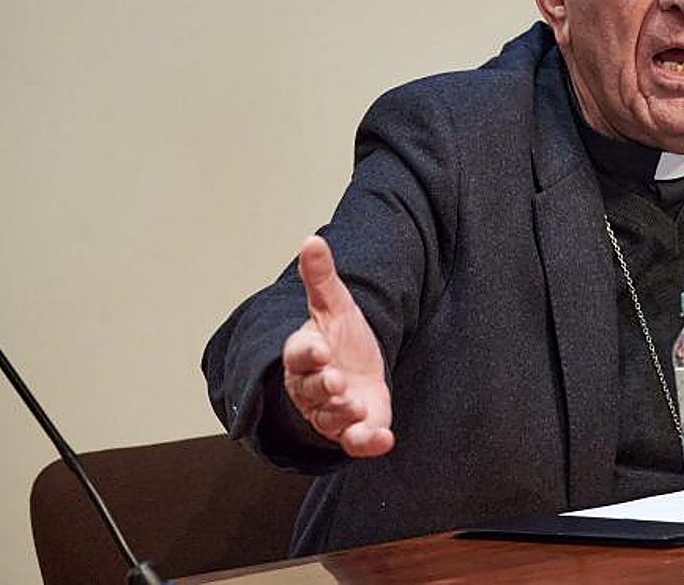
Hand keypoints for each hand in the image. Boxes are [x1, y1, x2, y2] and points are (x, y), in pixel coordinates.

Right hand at [282, 235, 394, 457]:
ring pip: (331, 418)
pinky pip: (356, 442)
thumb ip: (321, 277)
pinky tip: (384, 440)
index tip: (319, 349)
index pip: (298, 355)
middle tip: (337, 382)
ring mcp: (333, 411)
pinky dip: (368, 443)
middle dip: (324, 388)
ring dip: (343, 414)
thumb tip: (311, 240)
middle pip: (313, 390)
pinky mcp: (354, 430)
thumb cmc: (340, 338)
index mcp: (305, 354)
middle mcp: (314, 387)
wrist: (357, 370)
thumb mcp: (334, 304)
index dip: (307, 354)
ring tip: (355, 405)